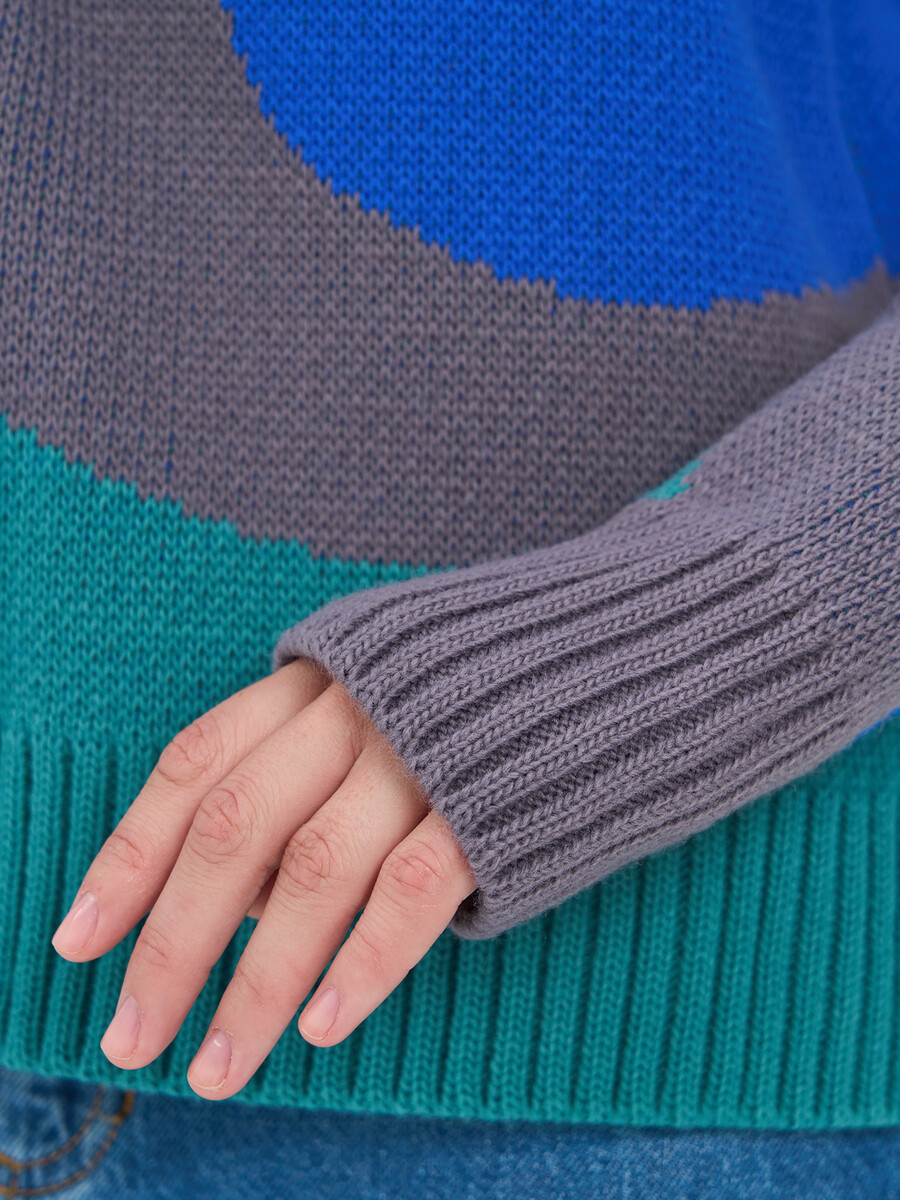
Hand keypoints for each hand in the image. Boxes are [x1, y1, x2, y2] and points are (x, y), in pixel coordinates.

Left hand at [50, 657, 477, 1099]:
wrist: (623, 651)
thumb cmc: (486, 698)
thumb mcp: (380, 701)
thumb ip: (308, 775)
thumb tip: (248, 897)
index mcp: (318, 680)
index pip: (197, 765)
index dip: (131, 854)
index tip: (79, 940)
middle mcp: (356, 709)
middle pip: (237, 828)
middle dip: (174, 940)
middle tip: (133, 1035)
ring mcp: (425, 752)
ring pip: (313, 873)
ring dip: (258, 981)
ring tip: (221, 1064)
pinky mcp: (495, 801)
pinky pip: (412, 891)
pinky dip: (362, 963)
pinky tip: (322, 1025)